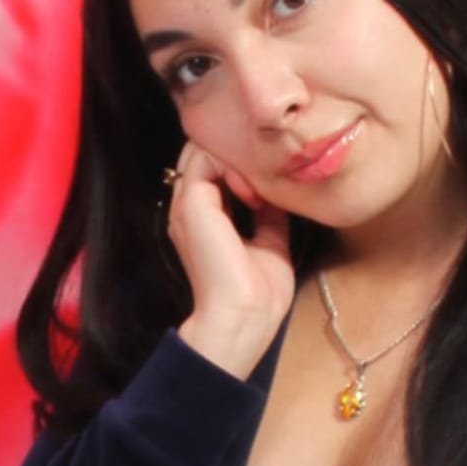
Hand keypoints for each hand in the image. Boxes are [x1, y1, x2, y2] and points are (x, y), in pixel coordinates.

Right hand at [166, 141, 296, 372]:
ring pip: (201, 148)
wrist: (245, 317)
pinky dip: (233, 164)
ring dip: (235, 156)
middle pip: (202, 151)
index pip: (211, 166)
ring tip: (259, 183)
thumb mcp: (270, 242)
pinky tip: (253, 191)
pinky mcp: (192, 203)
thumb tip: (280, 192)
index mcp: (202, 217)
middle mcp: (189, 207)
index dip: (239, 162)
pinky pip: (206, 158)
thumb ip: (270, 215)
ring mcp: (187, 203)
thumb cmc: (258, 293)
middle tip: (265, 174)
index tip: (270, 182)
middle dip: (235, 152)